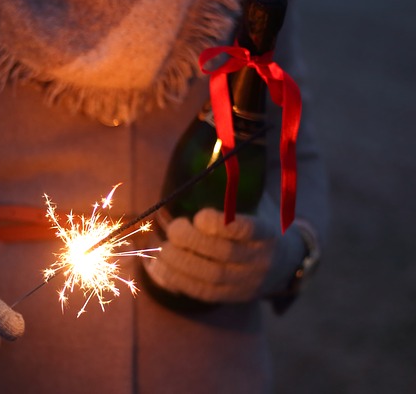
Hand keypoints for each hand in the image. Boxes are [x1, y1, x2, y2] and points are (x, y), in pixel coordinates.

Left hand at [144, 196, 306, 302]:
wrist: (285, 263)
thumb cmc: (260, 223)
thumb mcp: (257, 204)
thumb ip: (235, 186)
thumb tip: (210, 145)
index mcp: (268, 233)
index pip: (248, 230)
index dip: (220, 225)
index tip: (199, 215)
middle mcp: (260, 261)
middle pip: (224, 256)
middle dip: (192, 242)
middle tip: (172, 228)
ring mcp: (246, 283)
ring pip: (210, 277)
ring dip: (178, 262)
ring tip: (160, 248)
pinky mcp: (230, 297)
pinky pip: (201, 293)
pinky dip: (174, 280)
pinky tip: (156, 267)